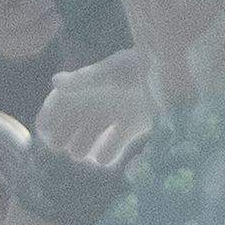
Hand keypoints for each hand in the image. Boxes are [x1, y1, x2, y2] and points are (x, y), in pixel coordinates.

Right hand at [36, 51, 152, 165]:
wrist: (180, 74)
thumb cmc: (144, 66)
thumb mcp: (114, 72)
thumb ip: (86, 79)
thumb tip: (54, 82)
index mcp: (88, 85)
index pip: (58, 104)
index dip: (49, 118)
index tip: (44, 133)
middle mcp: (97, 102)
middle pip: (69, 126)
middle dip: (62, 138)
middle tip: (60, 148)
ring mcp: (114, 115)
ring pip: (87, 140)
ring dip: (82, 149)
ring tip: (82, 155)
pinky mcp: (133, 127)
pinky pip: (112, 147)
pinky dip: (107, 155)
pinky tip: (104, 158)